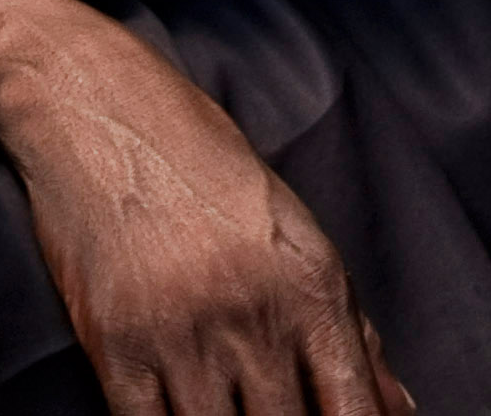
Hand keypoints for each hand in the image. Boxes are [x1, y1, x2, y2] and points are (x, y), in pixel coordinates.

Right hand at [0, 0, 410, 415]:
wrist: (92, 105)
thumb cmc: (197, 153)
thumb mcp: (291, 223)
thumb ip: (349, 323)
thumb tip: (397, 405)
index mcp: (312, 284)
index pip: (354, 410)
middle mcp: (254, 315)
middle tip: (267, 411)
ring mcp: (181, 335)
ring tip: (226, 408)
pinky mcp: (116, 345)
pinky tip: (176, 415)